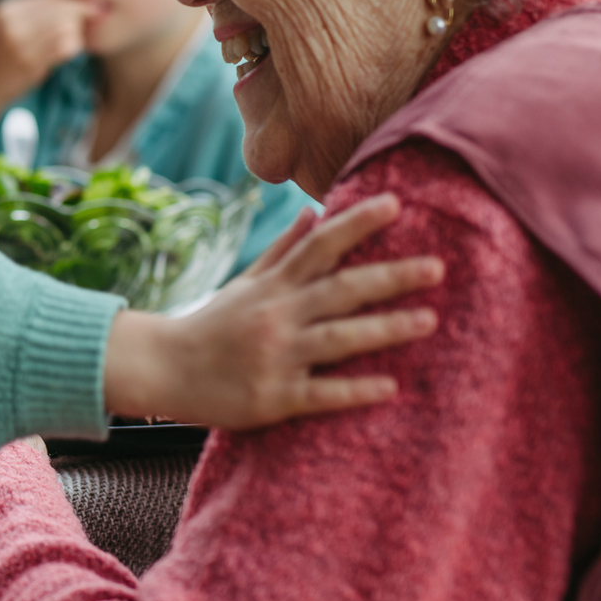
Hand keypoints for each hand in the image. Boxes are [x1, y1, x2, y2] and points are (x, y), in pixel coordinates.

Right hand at [0, 0, 91, 152]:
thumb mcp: (4, 28)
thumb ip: (29, 17)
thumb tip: (67, 7)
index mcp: (7, 10)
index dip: (72, 2)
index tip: (90, 7)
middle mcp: (13, 23)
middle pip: (60, 10)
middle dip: (82, 14)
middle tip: (97, 19)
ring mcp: (20, 44)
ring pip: (64, 28)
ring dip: (78, 33)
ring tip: (78, 40)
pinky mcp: (28, 64)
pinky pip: (62, 49)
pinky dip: (73, 48)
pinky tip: (72, 52)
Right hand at [101, 194, 441, 429]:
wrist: (164, 369)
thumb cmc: (211, 325)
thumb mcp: (245, 284)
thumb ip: (283, 251)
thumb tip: (314, 212)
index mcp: (273, 287)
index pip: (320, 246)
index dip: (357, 223)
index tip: (396, 203)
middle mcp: (277, 316)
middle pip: (340, 289)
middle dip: (390, 277)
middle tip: (437, 267)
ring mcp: (276, 356)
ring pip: (337, 338)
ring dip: (384, 328)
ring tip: (428, 320)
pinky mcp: (274, 397)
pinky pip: (321, 393)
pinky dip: (354, 389)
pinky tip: (389, 385)